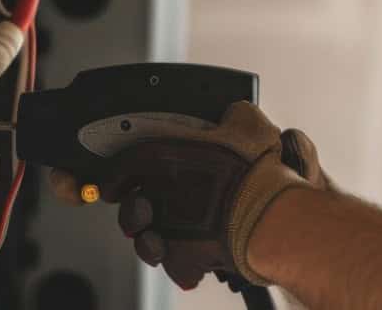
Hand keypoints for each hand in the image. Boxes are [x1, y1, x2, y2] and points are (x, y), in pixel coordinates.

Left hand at [46, 102, 328, 288]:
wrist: (266, 213)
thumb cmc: (253, 168)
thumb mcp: (246, 123)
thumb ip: (232, 116)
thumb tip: (233, 114)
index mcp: (161, 160)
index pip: (123, 168)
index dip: (117, 177)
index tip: (115, 187)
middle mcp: (158, 198)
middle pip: (132, 211)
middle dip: (134, 213)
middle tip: (144, 210)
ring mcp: (169, 233)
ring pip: (148, 244)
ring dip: (153, 241)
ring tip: (166, 239)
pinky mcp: (186, 262)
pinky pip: (180, 267)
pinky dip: (187, 265)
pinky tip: (198, 258)